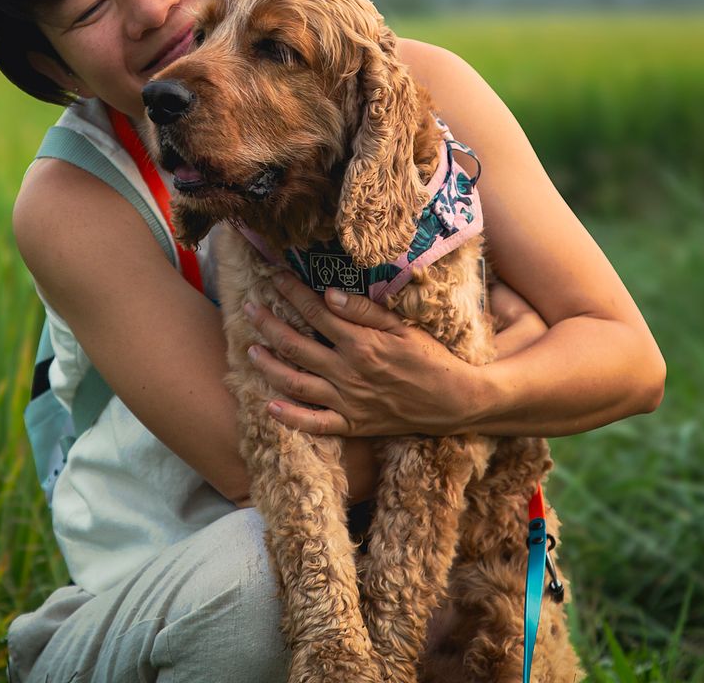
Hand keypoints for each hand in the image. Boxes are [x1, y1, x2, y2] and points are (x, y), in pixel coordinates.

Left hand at [242, 271, 539, 436]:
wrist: (454, 401)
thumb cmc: (431, 359)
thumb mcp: (403, 327)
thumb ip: (365, 311)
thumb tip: (329, 294)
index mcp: (361, 344)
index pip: (316, 313)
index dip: (292, 293)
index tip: (274, 278)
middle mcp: (348, 373)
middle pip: (297, 346)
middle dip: (269, 324)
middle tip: (249, 307)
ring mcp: (347, 402)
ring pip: (297, 383)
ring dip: (270, 366)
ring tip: (251, 351)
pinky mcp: (353, 425)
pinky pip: (315, 424)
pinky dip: (290, 417)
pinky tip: (270, 406)